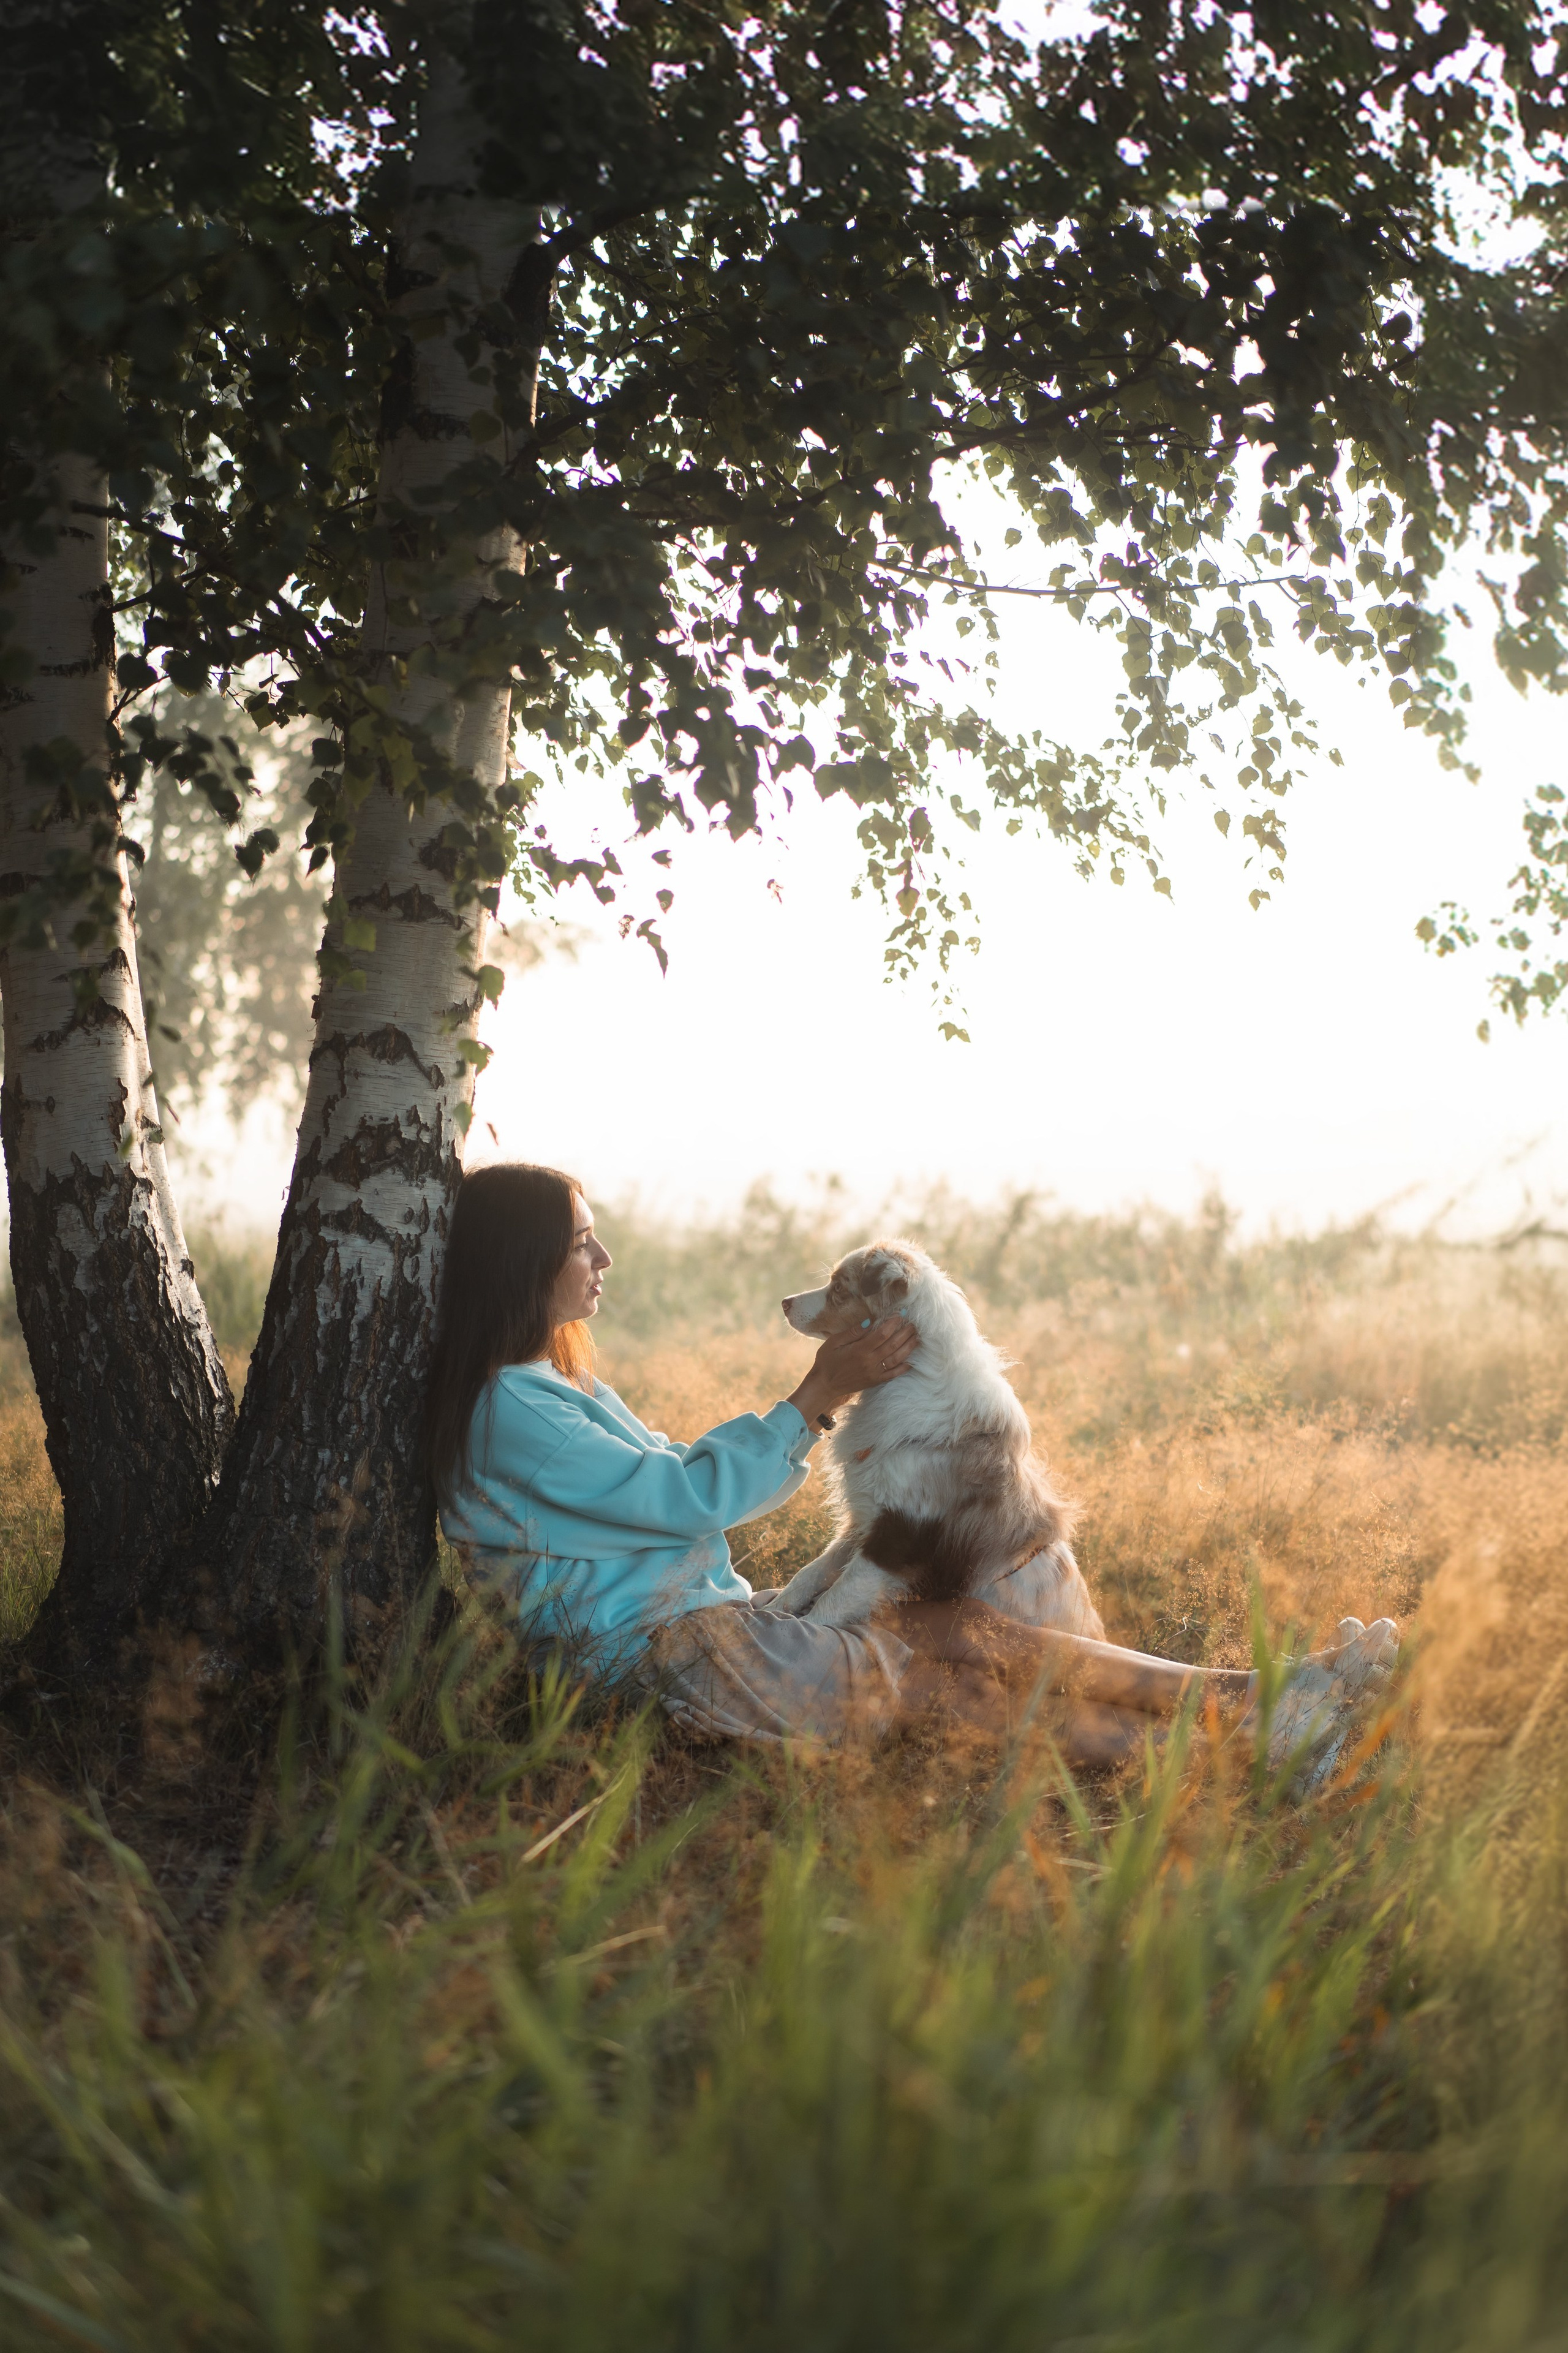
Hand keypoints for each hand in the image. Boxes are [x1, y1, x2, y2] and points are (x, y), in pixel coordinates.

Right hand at [787, 1315, 917, 1429]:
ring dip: (908, 1347)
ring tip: (916, 1337)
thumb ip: (853, 1332)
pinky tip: (911, 1361)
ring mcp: (874, 1373)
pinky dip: (903, 1368)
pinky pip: (893, 1374)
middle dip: (905, 1333)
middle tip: (913, 1323)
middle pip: (893, 1345)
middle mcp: (870, 1362)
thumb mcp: (834, 1342)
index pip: (882, 1334)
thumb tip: (870, 1320)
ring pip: (896, 1359)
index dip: (893, 1323)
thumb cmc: (827, 1361)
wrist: (824, 1385)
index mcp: (860, 1350)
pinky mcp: (875, 1381)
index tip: (900, 1314)